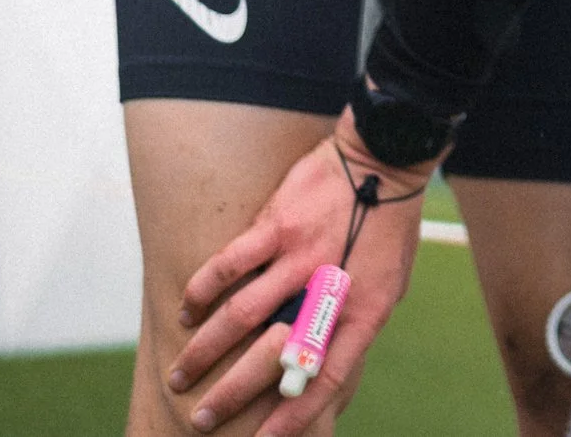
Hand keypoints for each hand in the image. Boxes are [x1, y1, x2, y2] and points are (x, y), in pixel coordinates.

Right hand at [169, 112, 432, 434]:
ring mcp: (300, 257)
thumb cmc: (388, 226)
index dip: (294, 417)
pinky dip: (202, 291)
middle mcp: (328, 290)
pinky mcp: (277, 225)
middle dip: (231, 394)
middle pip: (270, 357)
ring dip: (203, 351)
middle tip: (202, 418)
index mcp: (363, 310)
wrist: (385, 160)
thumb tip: (330, 363)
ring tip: (181, 374)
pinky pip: (228, 265)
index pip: (326, 379)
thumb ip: (355, 321)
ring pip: (238, 317)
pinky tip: (187, 311)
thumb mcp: (388, 284)